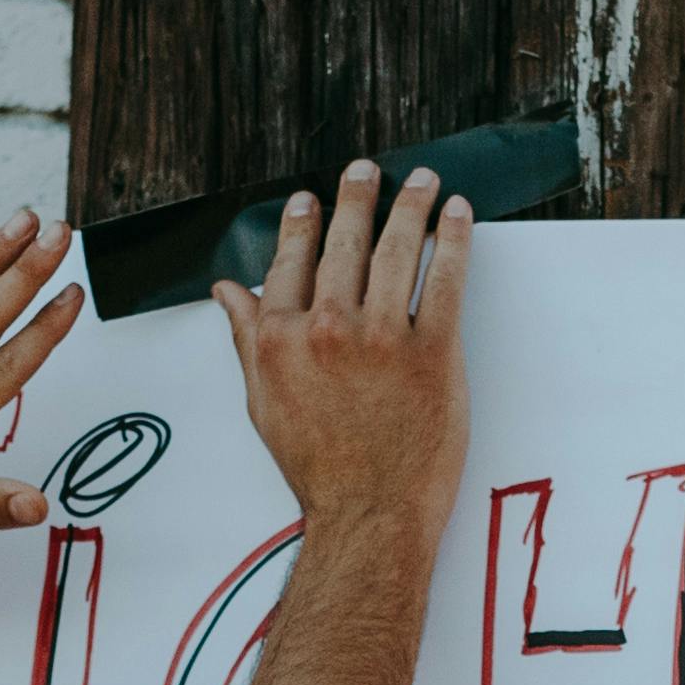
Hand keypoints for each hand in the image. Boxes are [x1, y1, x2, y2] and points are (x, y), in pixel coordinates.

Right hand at [218, 162, 466, 557]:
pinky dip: (453, 242)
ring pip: (396, 251)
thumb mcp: (264, 402)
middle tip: (366, 170)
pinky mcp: (433, 354)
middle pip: (344, 244)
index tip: (308, 198)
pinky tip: (456, 216)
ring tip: (420, 180)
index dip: (301, 222)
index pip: (291, 261)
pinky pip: (445, 281)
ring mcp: (383, 339)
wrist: (369, 515)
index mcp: (281, 340)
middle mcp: (327, 330)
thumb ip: (248, 339)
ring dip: (410, 206)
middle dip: (356, 197)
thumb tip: (227, 291)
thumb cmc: (317, 468)